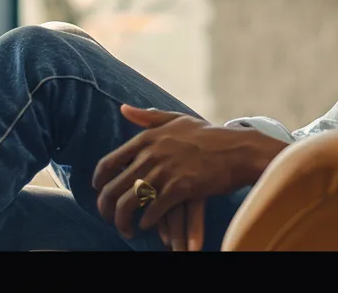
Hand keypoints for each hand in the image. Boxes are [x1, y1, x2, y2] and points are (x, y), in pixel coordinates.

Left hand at [93, 105, 285, 245]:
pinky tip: (147, 225)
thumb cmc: (208, 135)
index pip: (108, 163)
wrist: (238, 149)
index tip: (99, 192)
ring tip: (126, 229)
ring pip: (129, 203)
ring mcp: (165, 172)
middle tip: (109, 218)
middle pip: (113, 188)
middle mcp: (151, 155)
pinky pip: (153, 210)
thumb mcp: (176, 119)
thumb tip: (123, 109)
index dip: (99, 182)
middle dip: (106, 208)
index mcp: (146, 139)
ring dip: (123, 220)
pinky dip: (146, 221)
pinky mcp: (180, 188)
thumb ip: (148, 117)